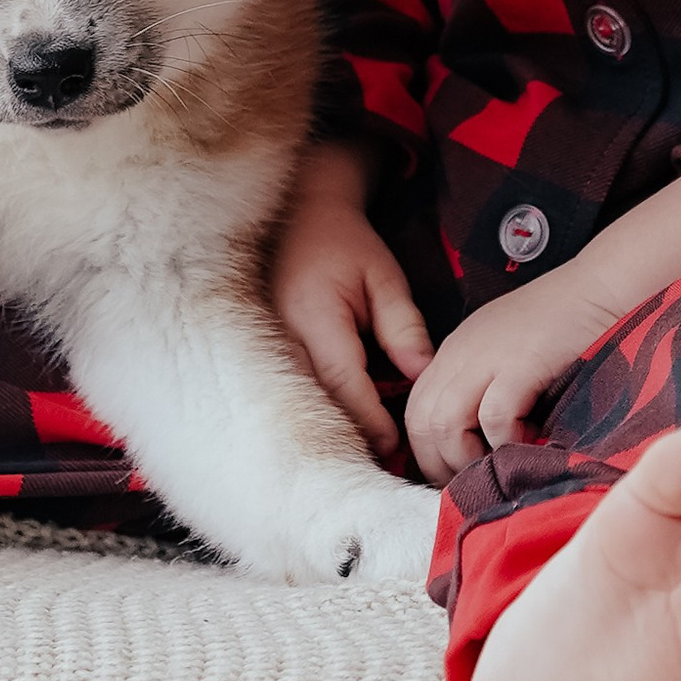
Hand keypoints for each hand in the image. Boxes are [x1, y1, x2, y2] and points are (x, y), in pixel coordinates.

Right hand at [271, 141, 432, 459]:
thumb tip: (422, 375)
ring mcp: (263, 345)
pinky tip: (333, 430)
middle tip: (380, 464)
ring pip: (295, 403)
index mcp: (314, 315)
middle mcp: (280, 335)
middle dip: (347, 436)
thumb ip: (403, 325)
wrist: (299, 216)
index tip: (395, 445)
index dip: (369, 419)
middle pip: (314, 403)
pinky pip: (285, 392)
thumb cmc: (345, 245)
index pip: (342, 382)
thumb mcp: (383, 276)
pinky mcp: (258, 352)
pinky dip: (310, 412)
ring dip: (326, 428)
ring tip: (359, 455)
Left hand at [405, 169, 680, 487]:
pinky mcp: (520, 363)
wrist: (606, 286)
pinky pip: (493, 418)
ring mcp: (487, 356)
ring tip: (500, 468)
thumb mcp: (511, 351)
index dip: (427, 450)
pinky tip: (530, 442)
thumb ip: (487, 386)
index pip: (417, 409)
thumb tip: (478, 442)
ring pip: (444, 424)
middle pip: (421, 420)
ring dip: (468, 458)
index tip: (453, 476)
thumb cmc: (569, 324)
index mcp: (456, 351)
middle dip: (440, 463)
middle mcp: (461, 353)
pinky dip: (506, 441)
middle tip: (473, 485)